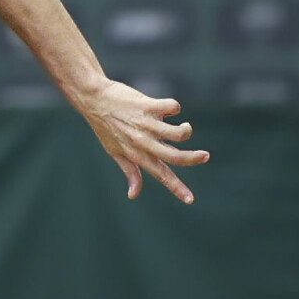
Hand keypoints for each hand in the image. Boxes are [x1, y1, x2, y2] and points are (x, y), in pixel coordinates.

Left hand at [78, 79, 207, 203]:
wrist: (93, 99)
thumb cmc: (105, 127)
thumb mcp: (115, 152)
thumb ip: (130, 172)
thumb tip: (133, 195)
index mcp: (136, 155)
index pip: (160, 175)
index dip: (176, 188)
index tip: (190, 200)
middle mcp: (142, 141)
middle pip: (174, 156)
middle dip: (193, 158)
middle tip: (205, 156)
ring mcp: (145, 123)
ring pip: (177, 133)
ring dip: (186, 130)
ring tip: (185, 128)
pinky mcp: (147, 105)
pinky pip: (171, 107)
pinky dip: (174, 107)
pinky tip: (169, 108)